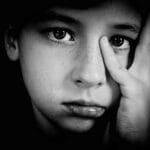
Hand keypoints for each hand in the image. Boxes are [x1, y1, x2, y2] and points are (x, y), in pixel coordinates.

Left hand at [100, 17, 149, 142]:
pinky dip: (109, 55)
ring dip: (144, 34)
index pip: (144, 50)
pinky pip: (117, 69)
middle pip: (148, 47)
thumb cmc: (124, 114)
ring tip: (148, 16)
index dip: (145, 37)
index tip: (143, 25)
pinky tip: (103, 42)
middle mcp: (145, 75)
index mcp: (142, 75)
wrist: (129, 135)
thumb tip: (113, 64)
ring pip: (142, 51)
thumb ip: (120, 77)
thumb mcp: (124, 92)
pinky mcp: (132, 89)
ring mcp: (141, 82)